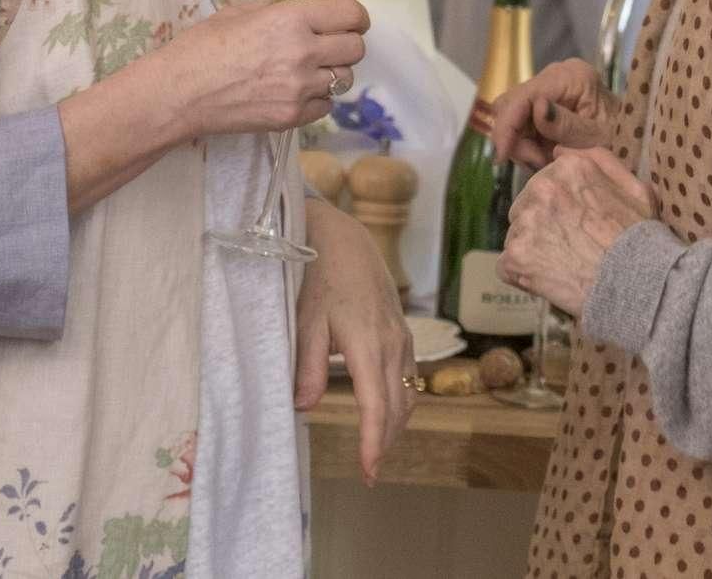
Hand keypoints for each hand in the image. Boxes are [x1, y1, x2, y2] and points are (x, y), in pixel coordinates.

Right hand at [165, 0, 368, 140]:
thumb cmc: (201, 48)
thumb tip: (306, 13)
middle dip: (347, 44)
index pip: (351, 14)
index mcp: (291, 19)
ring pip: (344, 79)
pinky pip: (326, 106)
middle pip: (356, 48)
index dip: (356, 16)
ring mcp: (300, 89)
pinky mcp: (293, 117)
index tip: (350, 20)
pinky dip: (317, 99)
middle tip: (330, 45)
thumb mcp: (241, 12)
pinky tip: (295, 92)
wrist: (178, 94)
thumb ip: (280, 10)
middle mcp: (303, 53)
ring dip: (332, 72)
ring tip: (308, 71)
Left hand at [294, 199, 415, 485]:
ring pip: (407, 394)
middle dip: (384, 443)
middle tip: (368, 473)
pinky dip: (400, 402)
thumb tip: (303, 407)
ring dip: (394, 425)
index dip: (372, 443)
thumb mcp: (305, 319)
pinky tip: (384, 411)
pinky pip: (408, 377)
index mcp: (368, 344)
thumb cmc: (320, 276)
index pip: (376, 406)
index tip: (368, 472)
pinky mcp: (403, 333)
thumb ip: (307, 365)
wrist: (344, 238)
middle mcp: (392, 345)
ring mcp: (402, 338)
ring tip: (376, 449)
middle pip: (397, 408)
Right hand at [488, 58, 618, 169]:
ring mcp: (548, 88)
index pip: (524, 96)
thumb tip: (537, 108)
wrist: (634, 137)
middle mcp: (555, 75)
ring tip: (545, 161)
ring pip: (512, 115)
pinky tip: (545, 155)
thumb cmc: (623, 137)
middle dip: (515, 138)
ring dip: (521, 144)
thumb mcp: (597, 137)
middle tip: (537, 163)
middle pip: (511, 104)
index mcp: (570, 76)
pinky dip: (528, 143)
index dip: (507, 126)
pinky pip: (522, 123)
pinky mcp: (545, 102)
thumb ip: (566, 124)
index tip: (501, 157)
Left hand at [498, 147, 655, 317]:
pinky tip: (549, 281)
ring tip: (563, 265)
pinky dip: (523, 275)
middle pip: (525, 208)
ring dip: (533, 250)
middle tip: (571, 247)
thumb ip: (599, 161)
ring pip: (517, 236)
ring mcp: (526, 221)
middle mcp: (541, 187)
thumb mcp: (634, 188)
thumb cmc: (639, 239)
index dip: (560, 210)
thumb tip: (560, 150)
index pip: (544, 185)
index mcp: (567, 168)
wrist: (635, 283)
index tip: (579, 226)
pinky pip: (507, 266)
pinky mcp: (515, 255)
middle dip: (542, 227)